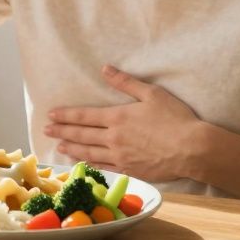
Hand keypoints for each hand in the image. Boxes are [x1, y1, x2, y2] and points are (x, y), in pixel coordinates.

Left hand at [44, 65, 201, 181]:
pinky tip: (83, 162)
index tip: (51, 115)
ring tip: (59, 146)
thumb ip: (126, 82)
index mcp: (118, 118)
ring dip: (72, 148)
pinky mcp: (130, 170)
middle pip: (82, 135)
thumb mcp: (152, 93)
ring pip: (89, 153)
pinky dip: (90, 164)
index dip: (66, 115)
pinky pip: (104, 168)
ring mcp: (120, 157)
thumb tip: (105, 69)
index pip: (84, 116)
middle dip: (63, 131)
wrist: (192, 149)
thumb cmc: (175, 118)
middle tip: (47, 130)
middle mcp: (114, 138)